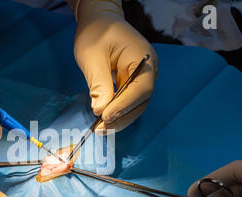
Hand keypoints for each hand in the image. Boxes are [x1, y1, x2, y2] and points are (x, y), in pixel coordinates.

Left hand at [73, 0, 157, 133]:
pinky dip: (117, 113)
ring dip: (119, 119)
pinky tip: (103, 120)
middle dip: (122, 118)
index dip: (124, 106)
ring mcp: (142, 79)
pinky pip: (128, 102)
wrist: (99, 21)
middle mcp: (148, 71)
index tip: (105, 117)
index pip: (141, 89)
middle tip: (100, 130)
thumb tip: (100, 110)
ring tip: (100, 129)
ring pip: (136, 106)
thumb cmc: (96, 33)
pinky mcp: (133, 84)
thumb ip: (99, 84)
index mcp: (144, 58)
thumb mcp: (92, 57)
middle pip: (141, 102)